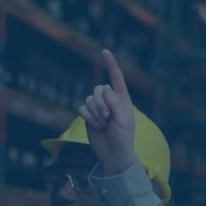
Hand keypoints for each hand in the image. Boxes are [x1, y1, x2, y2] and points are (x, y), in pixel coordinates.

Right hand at [78, 49, 138, 175]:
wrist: (114, 154)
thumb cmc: (124, 138)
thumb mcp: (123, 120)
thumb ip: (115, 103)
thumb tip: (105, 88)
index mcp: (122, 99)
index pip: (116, 78)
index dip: (111, 64)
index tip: (104, 51)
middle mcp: (110, 101)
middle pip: (99, 89)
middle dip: (102, 104)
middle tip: (109, 118)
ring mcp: (99, 108)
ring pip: (89, 98)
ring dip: (95, 113)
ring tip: (104, 124)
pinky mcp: (88, 116)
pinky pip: (82, 108)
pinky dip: (88, 117)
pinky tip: (95, 126)